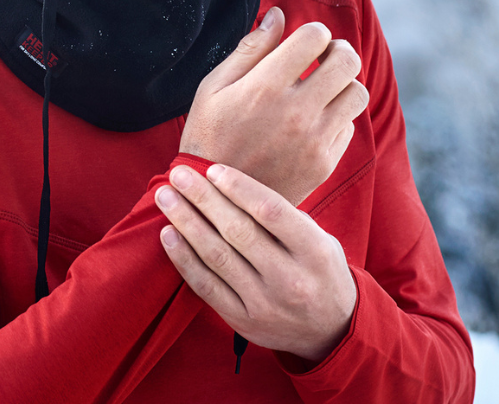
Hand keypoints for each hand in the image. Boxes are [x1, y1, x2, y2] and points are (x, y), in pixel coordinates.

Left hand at [155, 162, 356, 362]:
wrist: (333, 330)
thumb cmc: (318, 268)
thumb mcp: (318, 238)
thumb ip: (283, 216)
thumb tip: (232, 182)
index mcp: (313, 250)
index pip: (270, 211)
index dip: (238, 187)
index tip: (212, 169)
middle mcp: (290, 278)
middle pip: (237, 231)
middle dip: (203, 198)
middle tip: (178, 174)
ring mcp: (265, 304)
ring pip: (217, 257)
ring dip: (186, 223)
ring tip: (165, 197)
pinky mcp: (243, 321)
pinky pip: (206, 287)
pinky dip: (184, 259)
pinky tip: (168, 234)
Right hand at [180, 6, 367, 204]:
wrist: (215, 200)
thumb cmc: (208, 135)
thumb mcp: (214, 87)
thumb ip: (250, 49)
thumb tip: (278, 16)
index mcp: (266, 86)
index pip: (314, 37)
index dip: (313, 31)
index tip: (304, 41)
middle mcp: (297, 111)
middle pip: (347, 61)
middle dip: (338, 50)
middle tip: (323, 57)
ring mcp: (314, 140)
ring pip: (357, 93)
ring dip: (343, 84)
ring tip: (322, 87)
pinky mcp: (324, 163)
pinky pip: (349, 127)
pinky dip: (338, 116)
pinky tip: (314, 119)